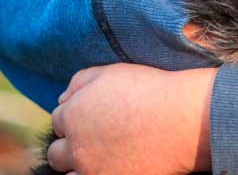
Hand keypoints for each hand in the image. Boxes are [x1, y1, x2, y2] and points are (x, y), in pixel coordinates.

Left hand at [47, 64, 216, 174]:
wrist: (180, 120)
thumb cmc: (148, 90)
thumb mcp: (110, 72)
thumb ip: (80, 81)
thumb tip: (63, 97)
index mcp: (72, 116)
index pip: (58, 120)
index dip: (74, 117)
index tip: (91, 117)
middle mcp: (77, 147)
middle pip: (56, 153)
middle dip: (70, 144)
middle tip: (92, 139)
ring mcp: (92, 170)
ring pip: (68, 173)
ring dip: (78, 165)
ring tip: (99, 156)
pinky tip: (108, 167)